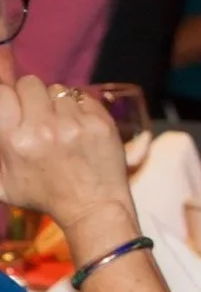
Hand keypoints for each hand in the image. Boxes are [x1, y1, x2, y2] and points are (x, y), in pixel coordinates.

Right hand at [0, 77, 133, 233]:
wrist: (93, 208)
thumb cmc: (45, 196)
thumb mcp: (3, 182)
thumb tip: (1, 119)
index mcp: (15, 140)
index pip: (2, 91)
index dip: (7, 91)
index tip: (13, 97)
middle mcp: (43, 128)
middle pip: (30, 83)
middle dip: (31, 96)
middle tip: (38, 115)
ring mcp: (74, 124)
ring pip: (58, 90)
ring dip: (57, 104)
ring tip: (62, 127)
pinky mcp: (100, 123)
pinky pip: (83, 98)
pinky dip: (80, 108)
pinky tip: (80, 129)